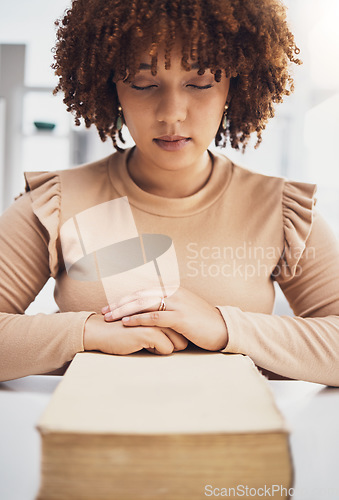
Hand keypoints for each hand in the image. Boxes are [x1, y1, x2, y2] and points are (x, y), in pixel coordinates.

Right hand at [83, 314, 187, 354]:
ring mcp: (159, 321)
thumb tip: (180, 340)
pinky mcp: (151, 332)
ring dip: (165, 348)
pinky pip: (167, 349)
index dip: (174, 339)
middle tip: (151, 341)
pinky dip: (157, 352)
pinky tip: (141, 344)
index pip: (183, 327)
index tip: (159, 338)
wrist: (101, 331)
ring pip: (179, 344)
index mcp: (163, 307)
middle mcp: (164, 311)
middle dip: (173, 345)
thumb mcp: (148, 324)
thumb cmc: (124, 329)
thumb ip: (163, 326)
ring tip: (146, 341)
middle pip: (184, 336)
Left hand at [102, 287, 227, 350]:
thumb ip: (168, 308)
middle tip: (104, 312)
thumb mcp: (184, 310)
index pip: (143, 292)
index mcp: (173, 290)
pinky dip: (139, 319)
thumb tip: (152, 312)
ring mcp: (177, 304)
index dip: (126, 298)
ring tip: (110, 317)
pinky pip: (155, 317)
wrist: (223, 329)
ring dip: (124, 311)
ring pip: (144, 303)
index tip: (111, 306)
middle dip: (120, 303)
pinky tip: (127, 323)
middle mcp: (173, 293)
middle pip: (140, 295)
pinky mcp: (181, 318)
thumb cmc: (202, 323)